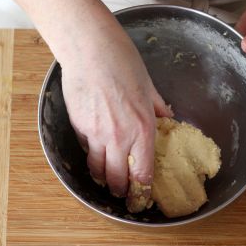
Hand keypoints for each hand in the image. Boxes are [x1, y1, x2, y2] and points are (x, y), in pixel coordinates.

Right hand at [59, 27, 171, 208]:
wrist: (90, 50)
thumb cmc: (123, 62)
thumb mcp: (148, 86)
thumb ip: (157, 108)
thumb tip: (167, 117)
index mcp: (143, 129)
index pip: (142, 173)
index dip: (141, 190)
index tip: (141, 195)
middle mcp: (119, 138)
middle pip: (117, 179)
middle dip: (120, 190)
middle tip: (123, 193)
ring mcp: (96, 134)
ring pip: (98, 170)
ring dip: (103, 177)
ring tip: (107, 180)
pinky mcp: (79, 127)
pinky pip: (86, 149)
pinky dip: (92, 154)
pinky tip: (96, 151)